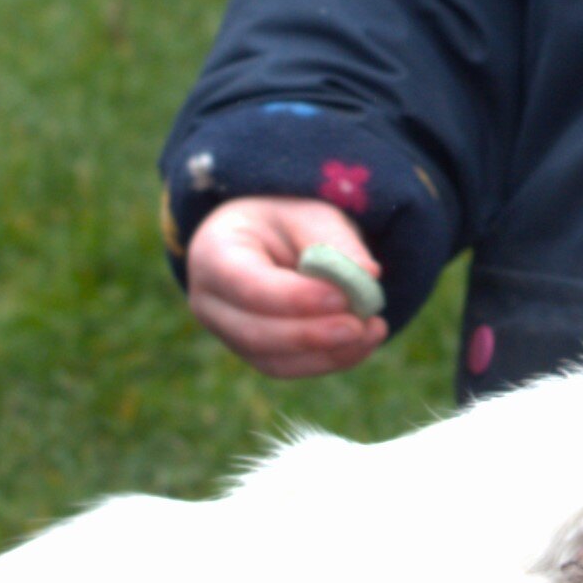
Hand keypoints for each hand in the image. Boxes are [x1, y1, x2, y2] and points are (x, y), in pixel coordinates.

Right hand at [185, 196, 389, 378]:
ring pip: (274, 360)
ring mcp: (228, 334)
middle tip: (360, 325)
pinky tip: (362, 342)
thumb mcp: (310, 214)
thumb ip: (335, 243)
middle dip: (311, 334)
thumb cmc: (285, 223)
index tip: (340, 298)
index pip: (247, 285)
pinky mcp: (254, 354)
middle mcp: (210, 302)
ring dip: (327, 353)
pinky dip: (329, 360)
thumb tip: (369, 274)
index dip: (293, 298)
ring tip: (372, 330)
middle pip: (255, 332)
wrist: (266, 240)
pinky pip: (289, 368)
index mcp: (213, 253)